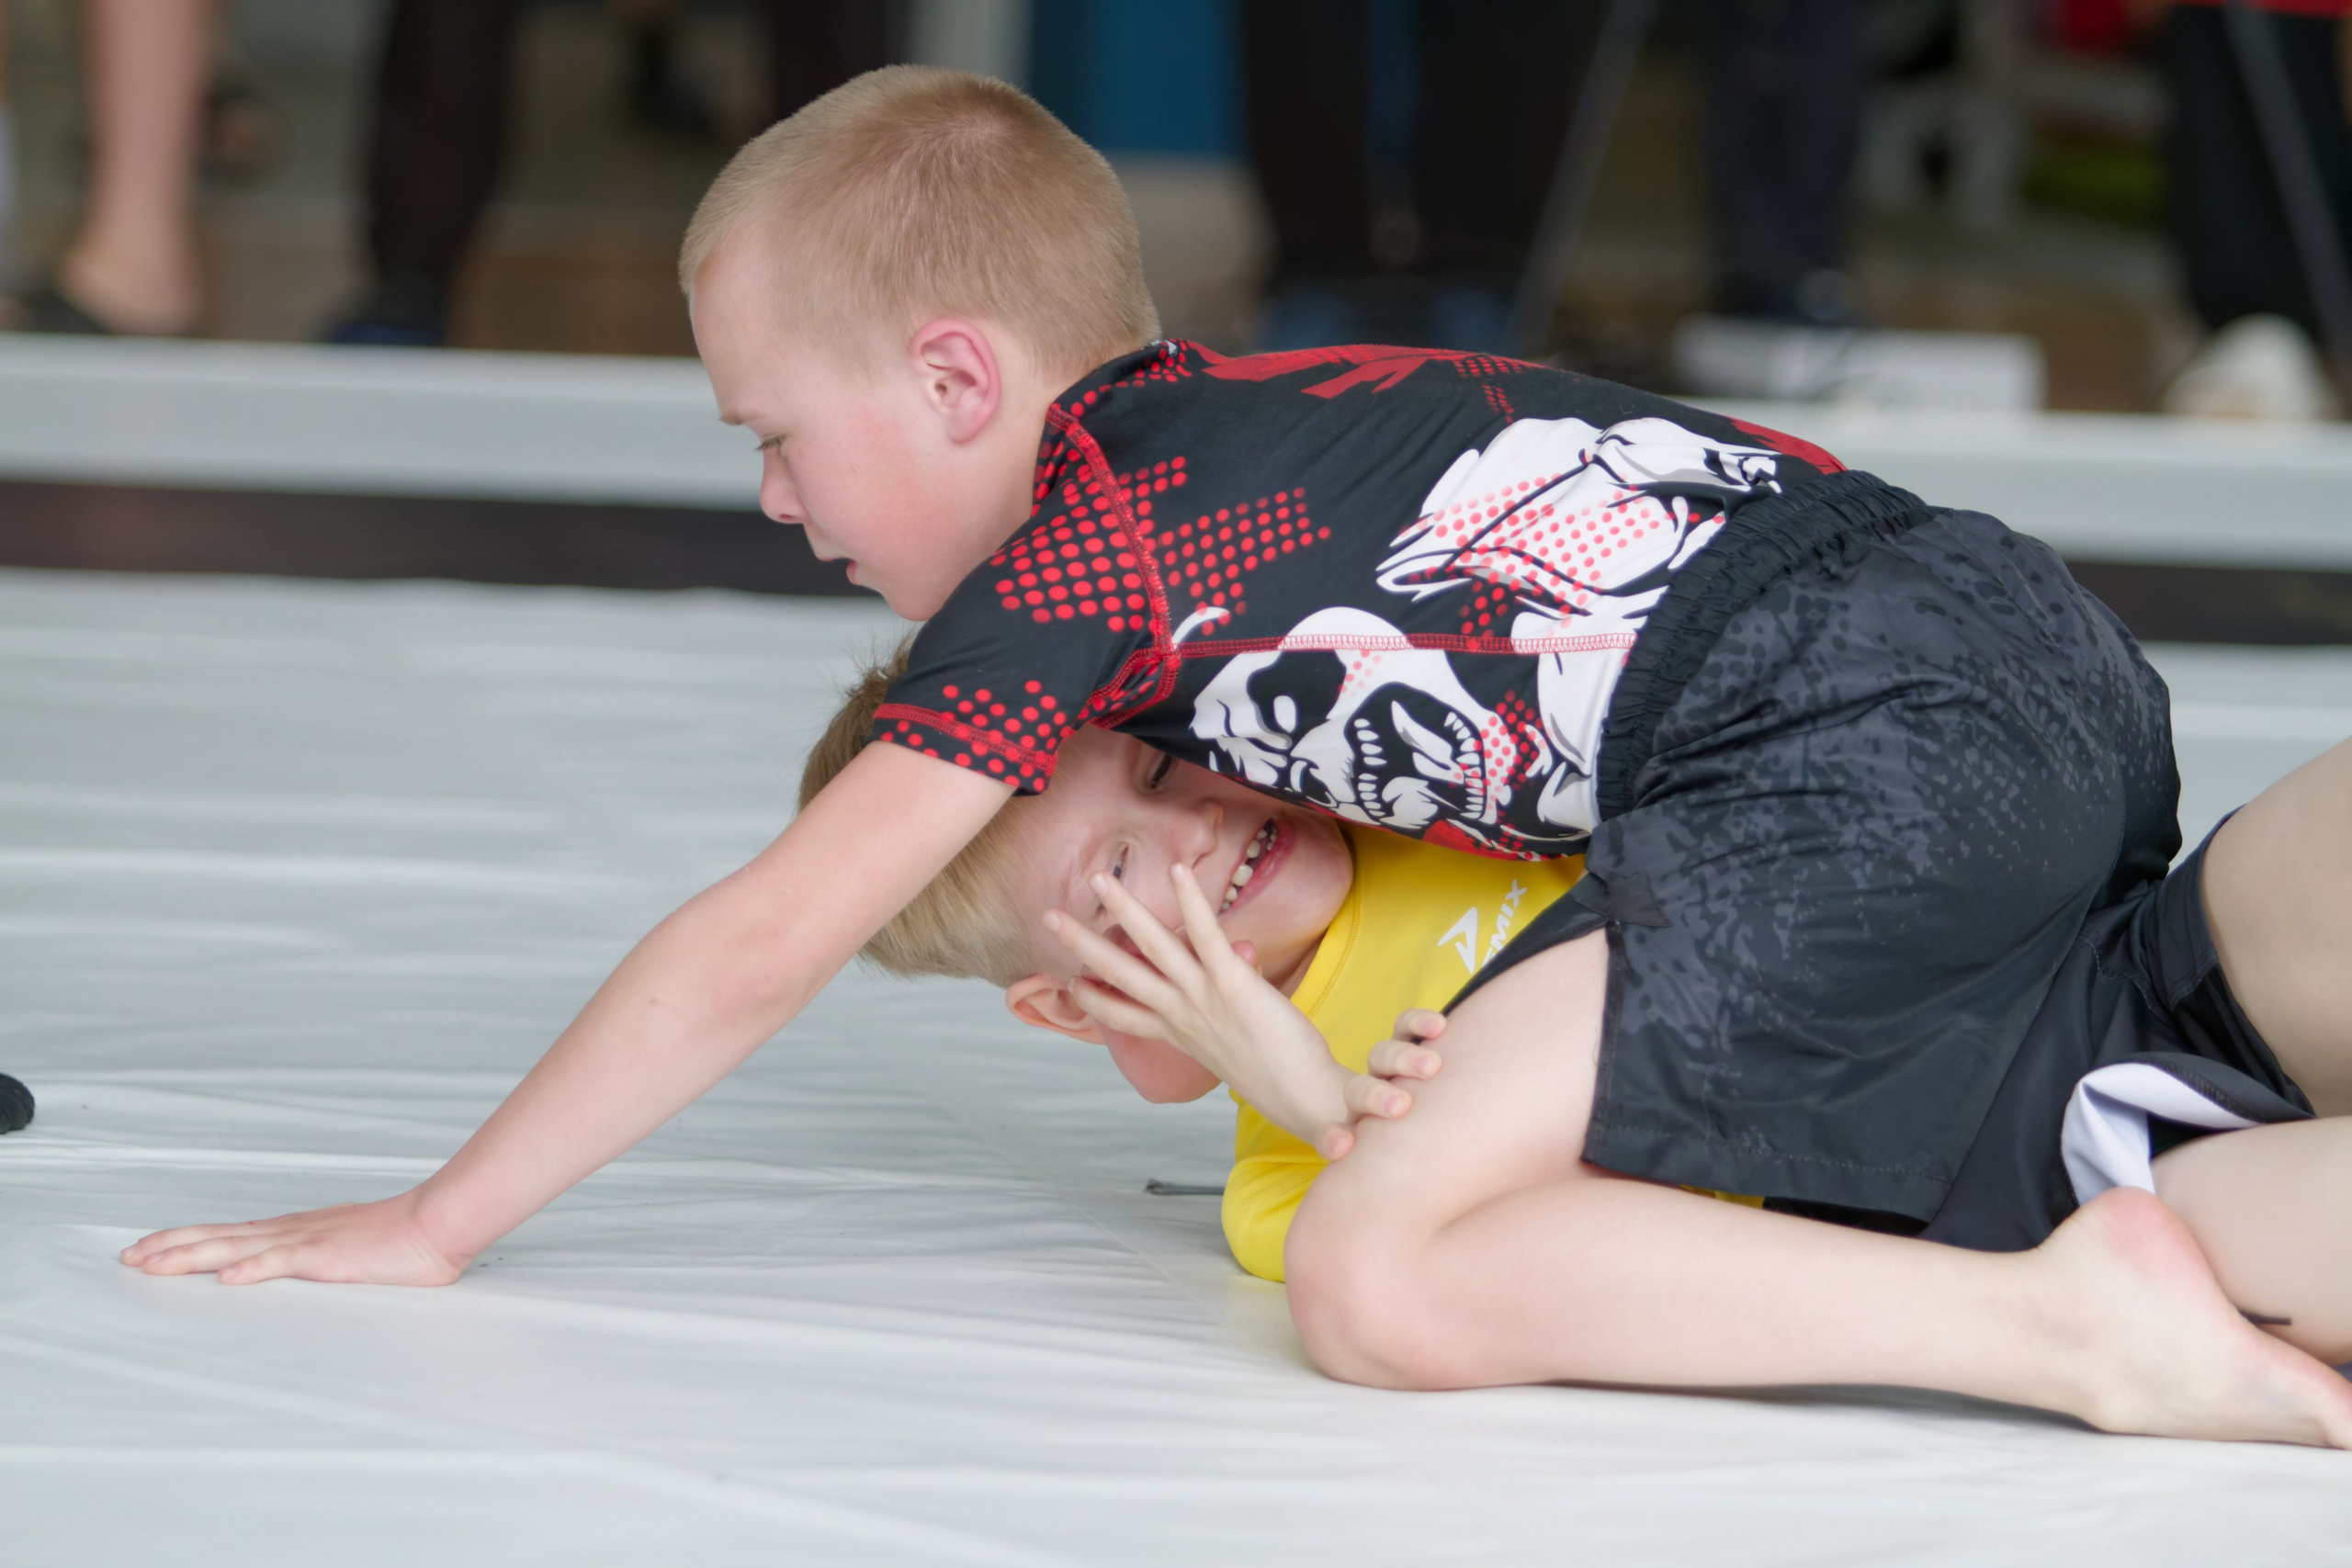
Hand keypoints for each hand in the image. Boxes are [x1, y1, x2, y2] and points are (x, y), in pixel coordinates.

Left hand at [120, 1188, 470, 1285]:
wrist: (438, 1223)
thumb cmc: (402, 1240)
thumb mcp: (348, 1250)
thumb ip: (318, 1260)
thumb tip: (291, 1272)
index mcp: (297, 1231)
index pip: (230, 1235)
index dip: (187, 1241)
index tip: (150, 1248)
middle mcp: (292, 1231)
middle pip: (219, 1237)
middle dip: (171, 1247)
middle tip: (128, 1257)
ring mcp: (308, 1241)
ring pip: (237, 1247)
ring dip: (192, 1256)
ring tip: (154, 1265)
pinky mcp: (328, 1256)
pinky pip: (284, 1263)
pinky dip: (252, 1269)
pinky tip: (227, 1278)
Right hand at [1043, 863, 1433, 1159]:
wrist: (1307, 1100)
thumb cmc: (1278, 1074)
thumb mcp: (1236, 1042)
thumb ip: (1227, 1001)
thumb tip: (1236, 959)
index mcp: (1177, 1033)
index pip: (1121, 1014)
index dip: (1091, 998)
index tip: (1066, 979)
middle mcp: (1180, 1015)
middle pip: (1118, 975)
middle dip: (1080, 944)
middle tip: (1048, 917)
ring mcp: (1202, 998)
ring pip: (1151, 947)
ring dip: (1123, 910)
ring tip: (1098, 878)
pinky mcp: (1233, 984)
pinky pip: (1206, 936)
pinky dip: (1191, 903)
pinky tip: (1178, 872)